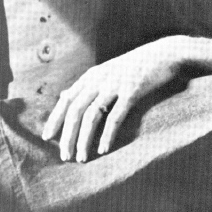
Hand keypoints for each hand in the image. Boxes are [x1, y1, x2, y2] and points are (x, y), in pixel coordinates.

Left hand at [41, 35, 211, 161]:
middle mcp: (99, 79)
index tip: (47, 138)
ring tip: (81, 158)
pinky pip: (115, 116)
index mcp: (91, 76)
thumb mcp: (108, 71)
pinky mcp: (132, 91)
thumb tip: (65, 97)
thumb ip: (88, 84)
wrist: (164, 53)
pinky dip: (107, 135)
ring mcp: (115, 84)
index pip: (66, 100)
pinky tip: (103, 149)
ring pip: (91, 115)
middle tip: (64, 156)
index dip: (55, 119)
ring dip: (84, 139)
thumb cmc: (136, 66)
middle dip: (67, 135)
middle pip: (75, 110)